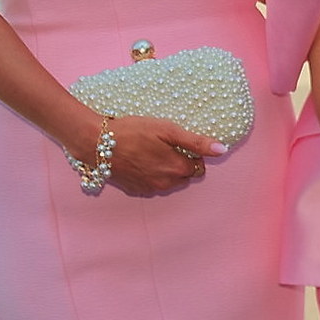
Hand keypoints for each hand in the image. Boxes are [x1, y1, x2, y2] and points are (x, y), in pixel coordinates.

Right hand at [75, 116, 224, 196]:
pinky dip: (151, 174)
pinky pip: (152, 184)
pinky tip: (140, 159)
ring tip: (151, 151)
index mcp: (176, 169)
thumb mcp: (168, 130)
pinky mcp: (134, 189)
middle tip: (165, 145)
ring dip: (167, 169)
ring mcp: (148, 189)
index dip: (192, 153)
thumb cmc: (134, 131)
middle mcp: (164, 184)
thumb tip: (222, 150)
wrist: (96, 142)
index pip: (198, 167)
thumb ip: (196, 142)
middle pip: (185, 176)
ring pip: (169, 181)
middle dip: (181, 162)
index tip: (179, 142)